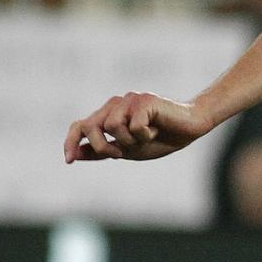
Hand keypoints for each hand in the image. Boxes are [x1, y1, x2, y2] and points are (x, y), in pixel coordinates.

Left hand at [64, 92, 211, 162]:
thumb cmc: (162, 138)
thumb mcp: (129, 150)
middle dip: (102, 146)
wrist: (192, 127)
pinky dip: (145, 135)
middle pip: (91, 127)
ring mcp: (129, 100)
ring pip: (112, 127)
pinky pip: (134, 126)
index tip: (69, 161)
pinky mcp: (144, 100)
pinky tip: (156, 130)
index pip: (80, 126)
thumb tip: (75, 155)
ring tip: (146, 137)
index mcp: (109, 115)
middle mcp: (115, 104)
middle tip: (120, 154)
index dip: (71, 142)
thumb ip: (103, 151)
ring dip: (130, 141)